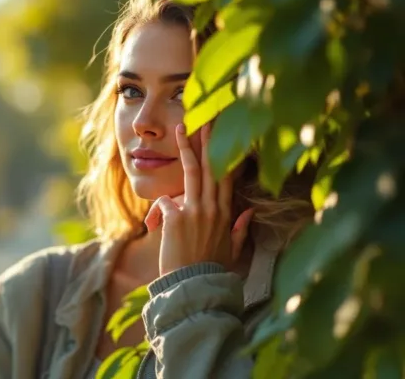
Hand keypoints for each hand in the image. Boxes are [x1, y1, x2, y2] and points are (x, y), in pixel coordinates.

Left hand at [145, 123, 254, 275]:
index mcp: (226, 213)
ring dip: (185, 148)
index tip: (225, 134)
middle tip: (206, 118)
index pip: (227, 176)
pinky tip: (155, 226)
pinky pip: (165, 202)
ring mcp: (196, 211)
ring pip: (191, 172)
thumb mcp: (231, 250)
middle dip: (208, 140)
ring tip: (179, 129)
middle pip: (212, 166)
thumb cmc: (210, 271)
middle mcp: (213, 208)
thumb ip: (240, 229)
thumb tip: (249, 211)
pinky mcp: (177, 218)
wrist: (194, 287)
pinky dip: (158, 211)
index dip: (225, 153)